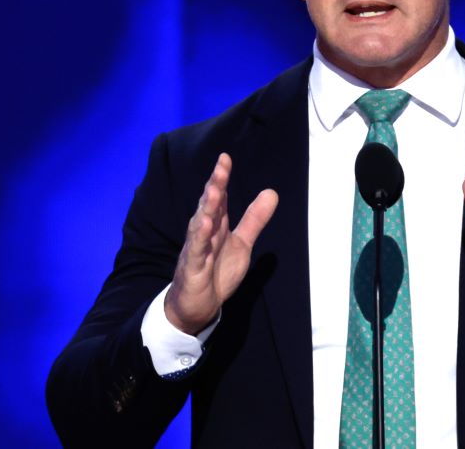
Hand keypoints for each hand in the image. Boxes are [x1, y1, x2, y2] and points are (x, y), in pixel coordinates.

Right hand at [165, 153, 277, 334]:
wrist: (197, 306)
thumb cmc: (216, 271)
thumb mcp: (242, 244)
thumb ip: (254, 219)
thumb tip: (271, 192)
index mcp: (216, 226)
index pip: (219, 199)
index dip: (221, 179)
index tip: (225, 158)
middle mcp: (203, 233)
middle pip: (209, 206)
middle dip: (214, 186)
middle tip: (221, 166)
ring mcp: (196, 250)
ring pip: (200, 225)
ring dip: (206, 208)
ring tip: (213, 190)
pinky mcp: (193, 269)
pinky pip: (196, 251)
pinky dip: (199, 238)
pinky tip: (204, 224)